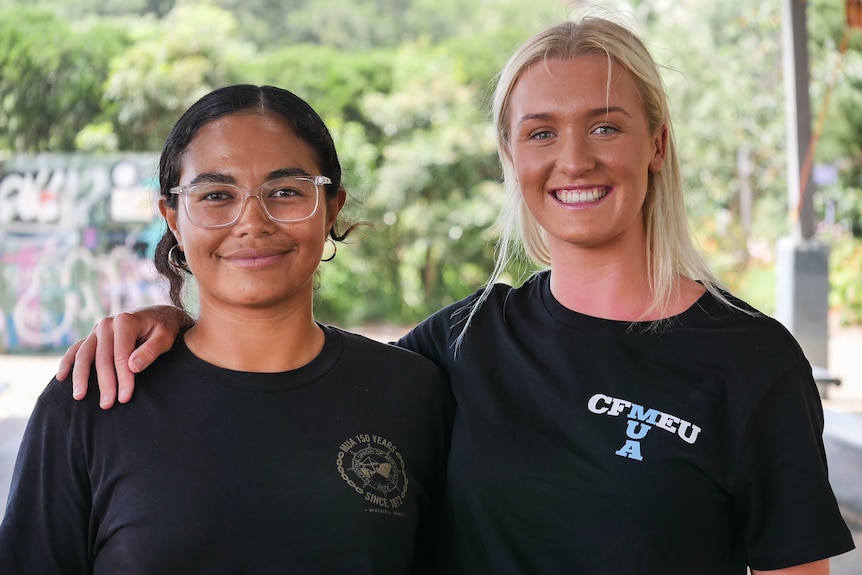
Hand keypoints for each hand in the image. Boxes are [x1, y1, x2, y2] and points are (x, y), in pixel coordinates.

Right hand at [56, 306, 192, 408]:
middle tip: (107, 405)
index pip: (121, 356)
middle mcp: (107, 324)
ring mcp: (96, 331)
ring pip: (84, 355)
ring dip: (80, 377)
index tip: (125, 398)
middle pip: (102, 358)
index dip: (123, 378)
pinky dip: (67, 363)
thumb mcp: (164, 337)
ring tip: (79, 397)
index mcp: (125, 322)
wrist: (157, 316)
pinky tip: (61, 377)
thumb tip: (132, 366)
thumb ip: (150, 351)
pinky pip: (75, 350)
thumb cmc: (163, 329)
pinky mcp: (92, 337)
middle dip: (105, 383)